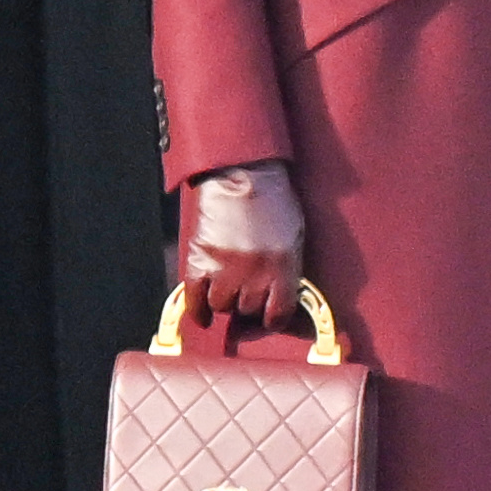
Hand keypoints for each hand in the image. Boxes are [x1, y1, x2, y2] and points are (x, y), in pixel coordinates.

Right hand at [184, 159, 303, 328]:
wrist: (243, 172)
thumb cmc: (273, 198)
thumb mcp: (295, 232)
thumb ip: (290, 265)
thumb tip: (286, 292)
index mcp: (283, 266)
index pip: (278, 313)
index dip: (273, 317)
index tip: (269, 315)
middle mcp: (254, 274)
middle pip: (248, 310)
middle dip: (249, 303)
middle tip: (247, 290)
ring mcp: (224, 269)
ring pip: (222, 306)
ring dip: (225, 300)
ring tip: (228, 286)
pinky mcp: (200, 261)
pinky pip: (195, 300)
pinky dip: (197, 309)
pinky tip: (202, 314)